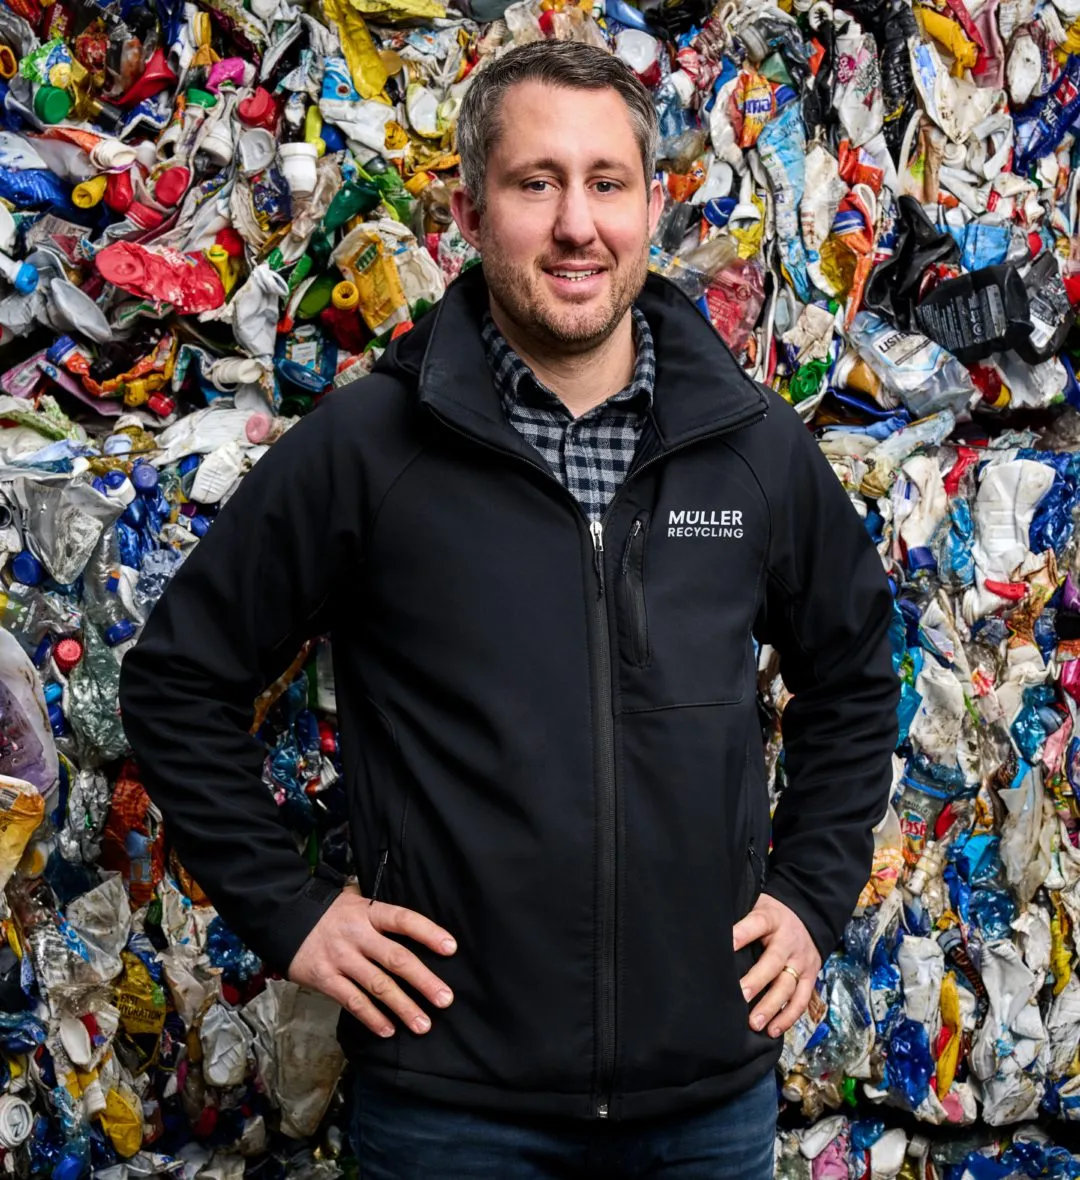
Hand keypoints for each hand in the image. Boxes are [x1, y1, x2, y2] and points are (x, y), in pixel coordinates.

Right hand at [288, 883, 456, 1037]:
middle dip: (423, 981)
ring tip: (423, 1024)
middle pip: (396, 958)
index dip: (428, 933)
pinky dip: (372, 1017)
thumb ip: (378, 912)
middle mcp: (357, 935)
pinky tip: (388, 1029)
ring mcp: (341, 958)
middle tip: (445, 999)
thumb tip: (409, 922)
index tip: (451, 948)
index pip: (404, 920)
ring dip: (403, 1007)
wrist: (282, 916)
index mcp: (368, 912)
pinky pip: (352, 1001)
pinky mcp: (325, 979)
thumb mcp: (353, 900)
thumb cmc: (327, 911)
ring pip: (377, 985)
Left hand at [732, 893, 820, 1038]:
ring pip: (787, 986)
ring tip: (754, 1023)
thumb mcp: (755, 906)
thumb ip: (738, 918)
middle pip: (773, 962)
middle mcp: (788, 941)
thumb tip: (708, 931)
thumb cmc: (771, 916)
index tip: (727, 945)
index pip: (756, 924)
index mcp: (772, 919)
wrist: (808, 918)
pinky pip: (801, 1000)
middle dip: (757, 981)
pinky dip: (788, 1017)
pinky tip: (773, 1030)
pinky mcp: (809, 977)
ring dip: (771, 1007)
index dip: (741, 934)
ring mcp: (801, 961)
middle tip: (741, 996)